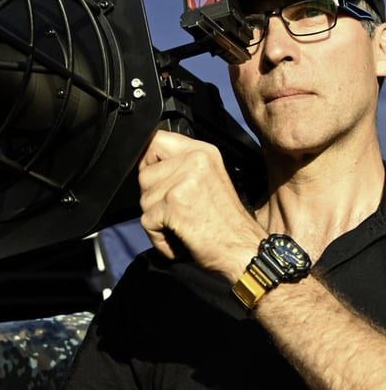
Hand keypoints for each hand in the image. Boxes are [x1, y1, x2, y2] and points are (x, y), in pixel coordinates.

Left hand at [137, 130, 264, 280]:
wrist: (245, 249)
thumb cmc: (226, 222)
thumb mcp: (207, 178)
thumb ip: (180, 165)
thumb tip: (147, 163)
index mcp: (202, 151)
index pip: (155, 140)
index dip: (149, 162)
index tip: (160, 180)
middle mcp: (194, 160)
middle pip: (144, 173)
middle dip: (152, 196)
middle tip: (179, 209)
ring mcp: (183, 180)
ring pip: (143, 198)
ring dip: (156, 217)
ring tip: (182, 223)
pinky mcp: (174, 203)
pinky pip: (146, 221)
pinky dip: (158, 236)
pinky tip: (179, 237)